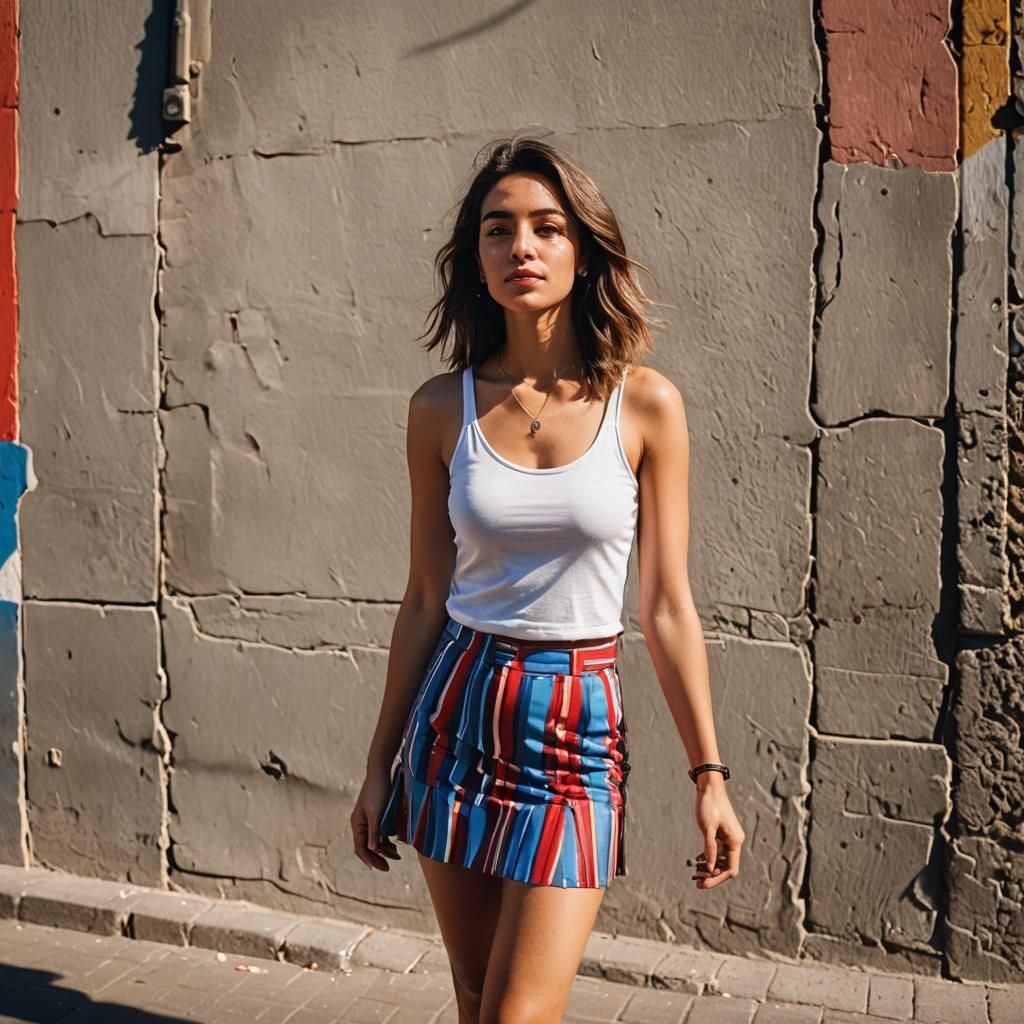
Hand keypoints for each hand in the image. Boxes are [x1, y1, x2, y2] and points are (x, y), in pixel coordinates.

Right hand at [351, 763, 402, 871]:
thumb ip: (375, 831)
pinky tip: (395, 845)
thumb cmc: (377, 791)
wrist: (380, 772)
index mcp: (357, 824)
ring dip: (384, 849)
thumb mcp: (376, 812)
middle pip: (367, 847)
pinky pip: (380, 833)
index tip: (382, 867)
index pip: (361, 848)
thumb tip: (373, 849)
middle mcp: (361, 824)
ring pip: (375, 841)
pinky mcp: (376, 815)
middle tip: (389, 867)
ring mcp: (368, 820)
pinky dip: (386, 840)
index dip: (370, 859)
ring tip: (397, 856)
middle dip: (378, 857)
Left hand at [690, 773, 743, 888]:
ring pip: (720, 859)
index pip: (730, 869)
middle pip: (725, 866)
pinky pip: (717, 851)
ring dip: (709, 868)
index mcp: (735, 841)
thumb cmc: (709, 805)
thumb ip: (709, 850)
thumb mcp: (707, 829)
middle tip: (695, 881)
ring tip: (694, 873)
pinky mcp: (721, 833)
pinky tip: (697, 862)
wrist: (709, 786)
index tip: (703, 884)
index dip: (717, 879)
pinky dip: (708, 858)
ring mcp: (728, 837)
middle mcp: (734, 841)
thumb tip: (710, 869)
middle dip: (711, 875)